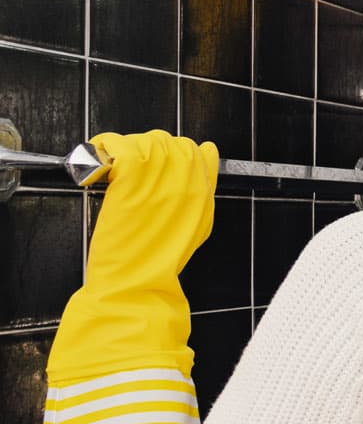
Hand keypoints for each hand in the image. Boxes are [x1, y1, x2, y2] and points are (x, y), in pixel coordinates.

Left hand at [49, 131, 219, 383]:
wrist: (138, 282)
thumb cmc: (160, 262)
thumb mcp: (195, 229)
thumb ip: (199, 196)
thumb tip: (201, 169)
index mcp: (204, 193)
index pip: (200, 150)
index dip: (176, 154)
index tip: (156, 167)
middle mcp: (186, 179)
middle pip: (167, 142)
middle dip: (145, 150)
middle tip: (126, 169)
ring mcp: (158, 177)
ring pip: (142, 140)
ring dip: (123, 149)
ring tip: (109, 169)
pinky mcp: (131, 178)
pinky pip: (118, 146)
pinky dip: (104, 150)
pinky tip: (97, 169)